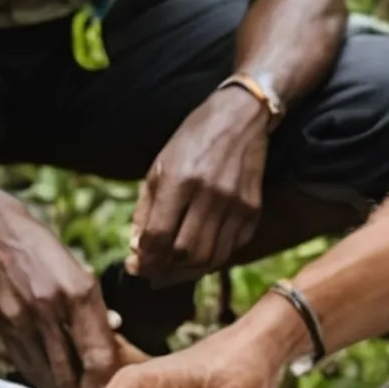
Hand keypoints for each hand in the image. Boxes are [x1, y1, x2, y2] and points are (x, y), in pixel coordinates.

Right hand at [0, 203, 124, 387]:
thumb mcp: (78, 267)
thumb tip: (116, 331)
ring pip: (46, 371)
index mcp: (78, 291)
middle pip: (71, 369)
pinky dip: (38, 380)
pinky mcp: (2, 325)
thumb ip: (95, 304)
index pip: (97, 351)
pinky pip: (25, 363)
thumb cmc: (43, 248)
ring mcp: (23, 319)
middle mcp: (51, 308)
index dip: (104, 382)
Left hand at [129, 91, 271, 283]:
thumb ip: (146, 209)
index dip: (144, 258)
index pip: (158, 235)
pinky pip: (231, 248)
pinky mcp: (253, 209)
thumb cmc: (192, 140)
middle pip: (185, 253)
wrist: (240, 117)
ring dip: (188, 270)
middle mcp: (210, 193)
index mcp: (180, 179)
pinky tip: (198, 253)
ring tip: (173, 267)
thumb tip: (137, 249)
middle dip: (164, 268)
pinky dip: (212, 258)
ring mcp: (235, 203)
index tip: (136, 264)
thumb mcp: (159, 166)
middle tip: (153, 270)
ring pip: (210, 257)